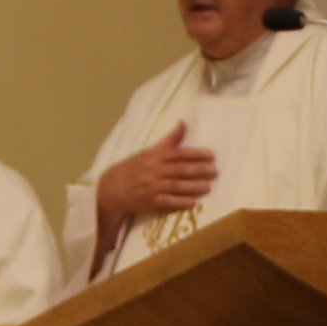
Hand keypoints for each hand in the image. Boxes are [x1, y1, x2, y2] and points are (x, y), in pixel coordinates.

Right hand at [98, 136, 218, 228]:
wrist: (113, 188)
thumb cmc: (135, 168)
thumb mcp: (149, 151)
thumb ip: (169, 140)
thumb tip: (183, 123)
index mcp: (154, 156)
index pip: (178, 153)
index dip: (195, 154)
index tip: (211, 155)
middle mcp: (152, 170)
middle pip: (179, 169)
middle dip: (198, 170)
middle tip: (214, 171)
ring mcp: (151, 186)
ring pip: (175, 185)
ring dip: (192, 186)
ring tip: (207, 186)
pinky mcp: (150, 201)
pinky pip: (167, 201)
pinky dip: (180, 202)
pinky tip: (192, 202)